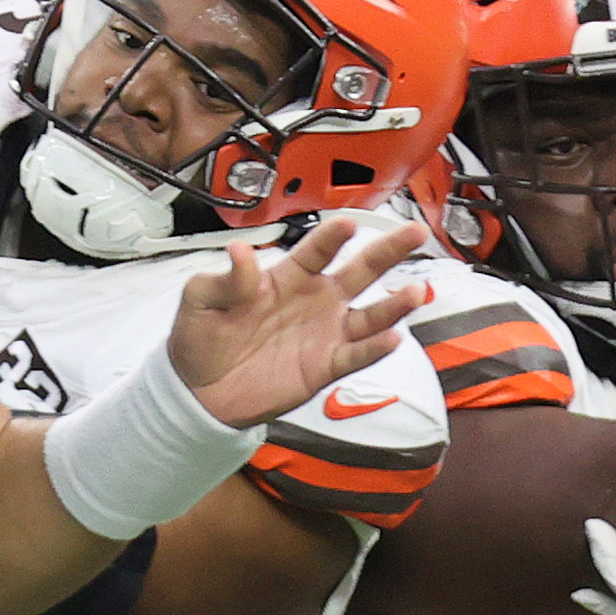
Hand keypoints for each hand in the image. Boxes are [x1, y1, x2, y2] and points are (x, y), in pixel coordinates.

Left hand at [169, 218, 429, 427]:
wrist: (199, 391)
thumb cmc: (201, 338)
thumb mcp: (200, 300)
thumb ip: (225, 277)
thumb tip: (240, 251)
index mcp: (286, 277)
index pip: (316, 250)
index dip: (333, 236)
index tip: (348, 223)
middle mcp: (314, 300)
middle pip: (360, 271)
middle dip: (388, 251)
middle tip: (415, 232)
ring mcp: (323, 334)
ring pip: (370, 315)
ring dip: (395, 304)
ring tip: (416, 291)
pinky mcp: (324, 367)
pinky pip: (356, 356)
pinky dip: (375, 349)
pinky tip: (393, 337)